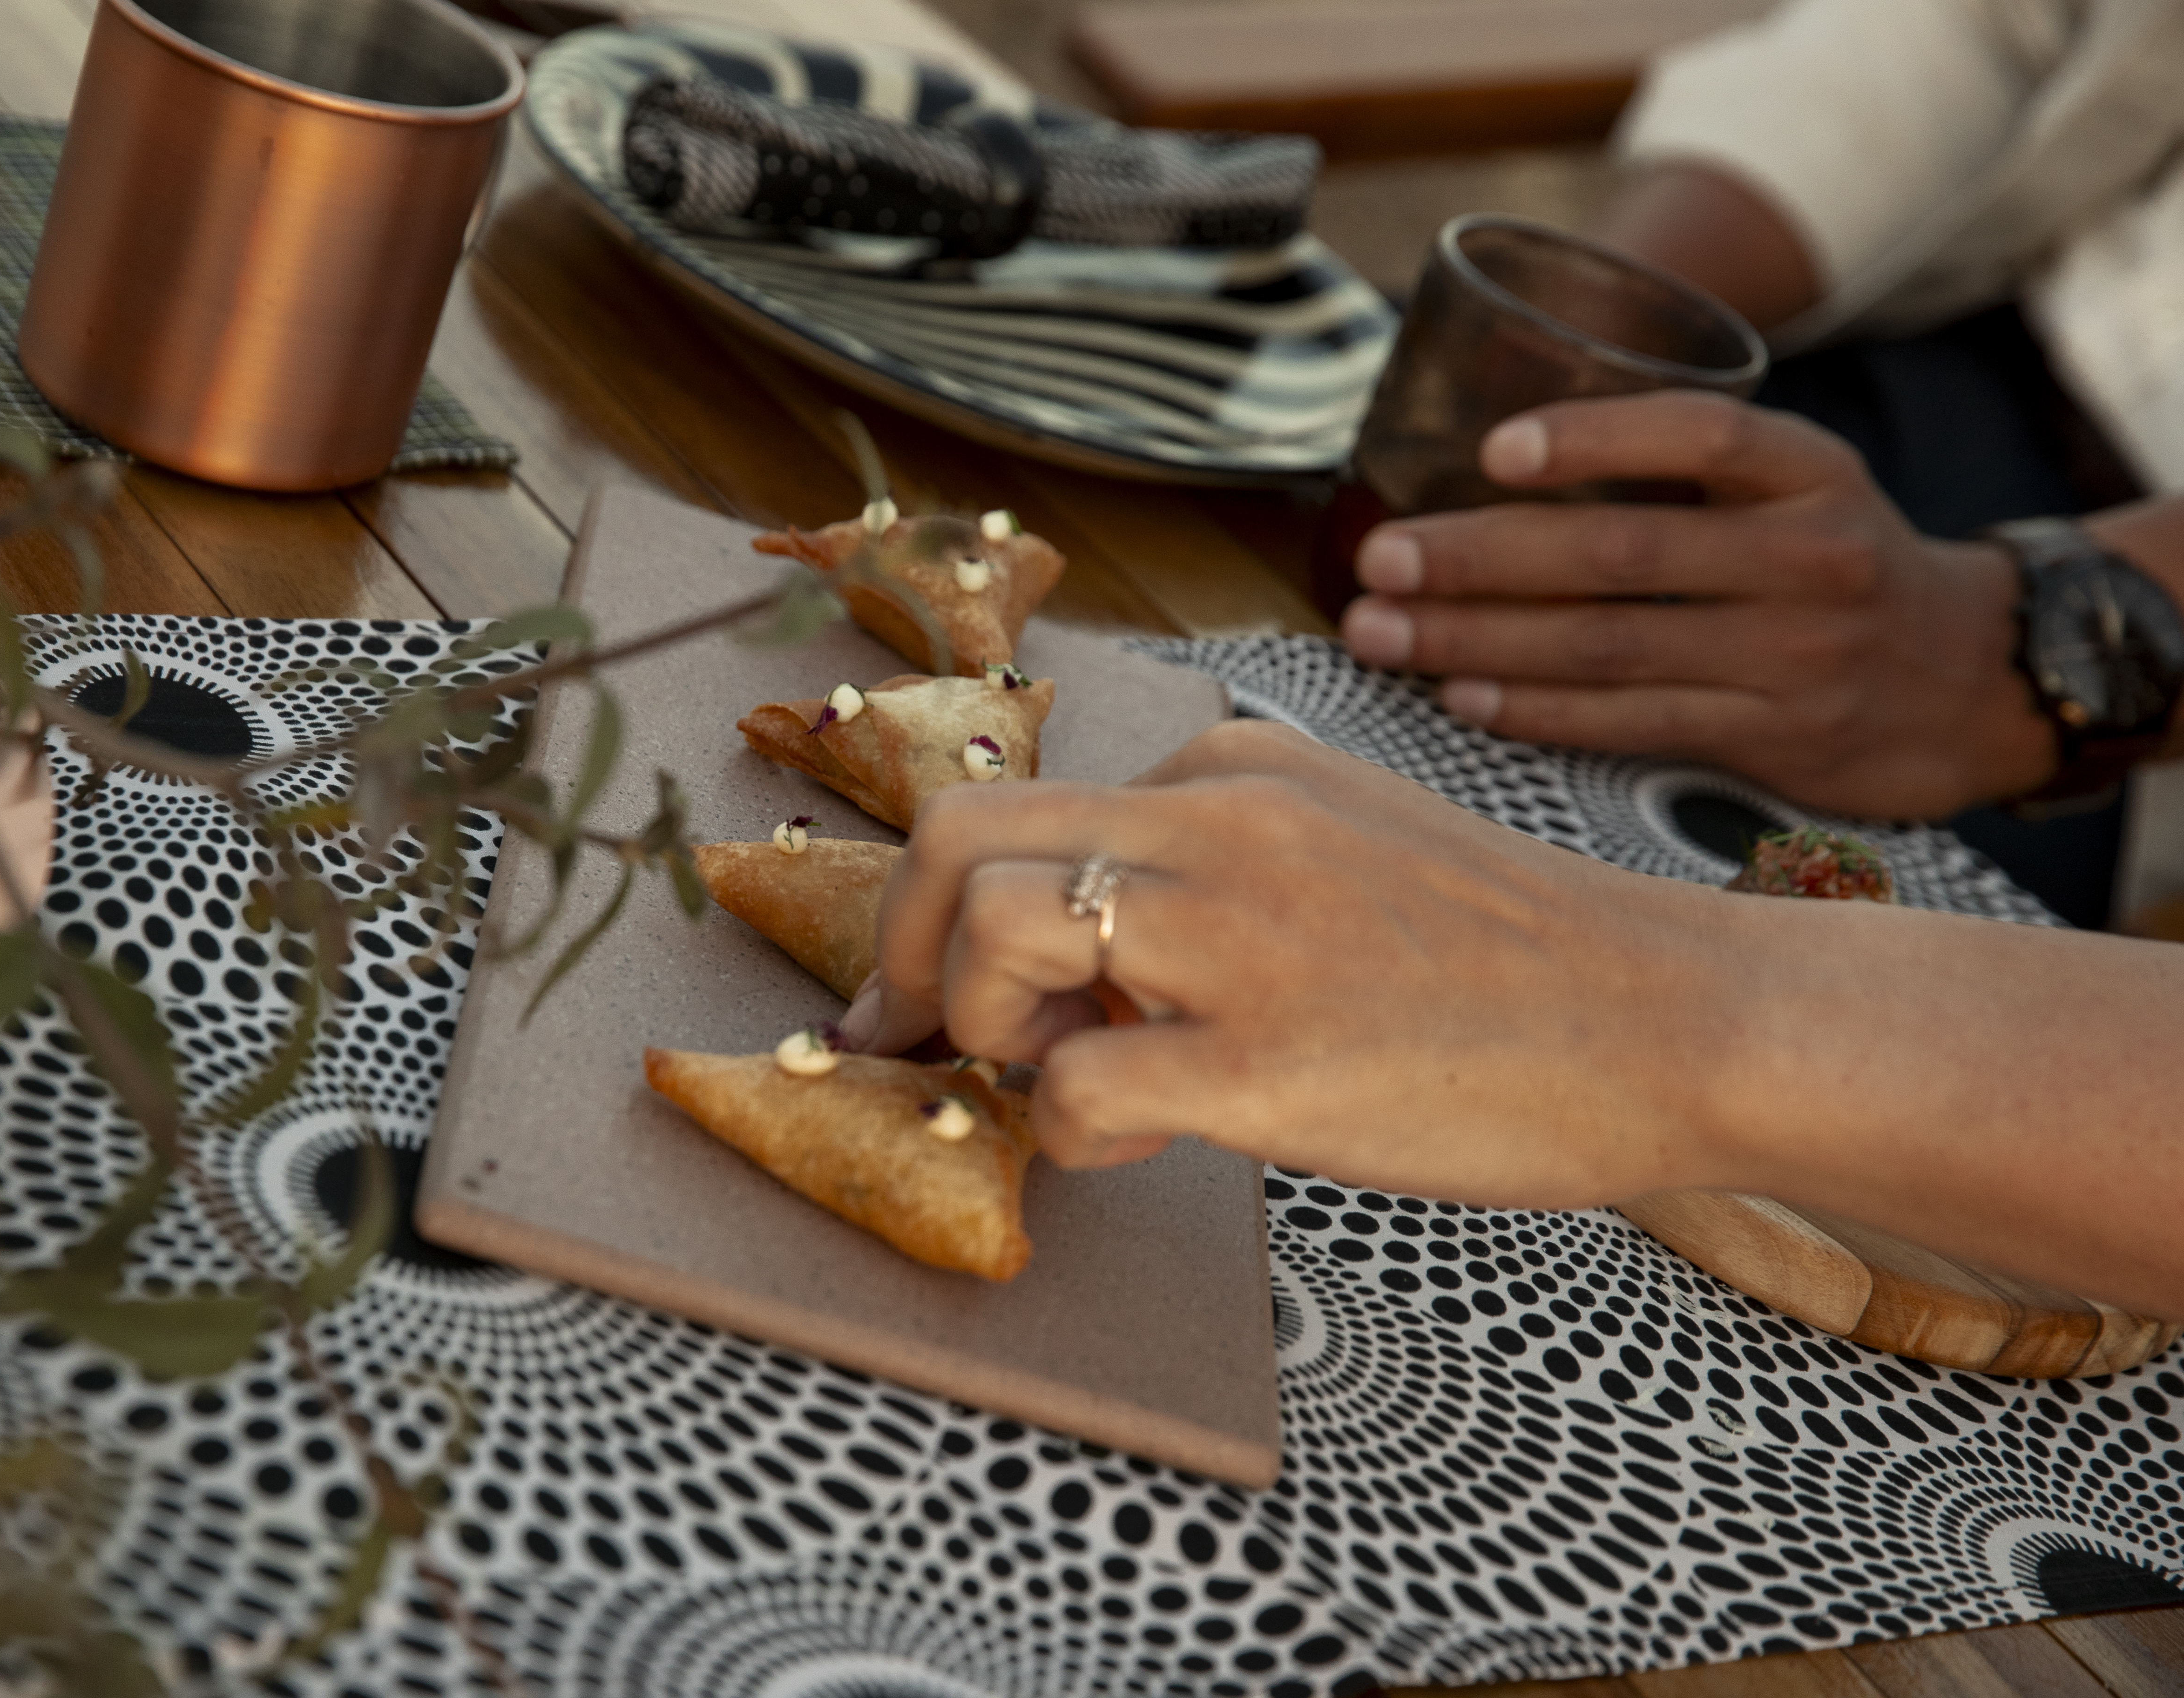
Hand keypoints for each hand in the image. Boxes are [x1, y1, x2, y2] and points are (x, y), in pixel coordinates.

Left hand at [848, 723, 1738, 1201]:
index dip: (961, 907)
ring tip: (1065, 1074)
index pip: (1027, 805)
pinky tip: (1141, 1139)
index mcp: (1235, 769)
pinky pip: (1073, 1088)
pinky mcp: (1269, 1060)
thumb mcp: (1347, 847)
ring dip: (980, 1025)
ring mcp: (1243, 938)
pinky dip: (1067, 1132)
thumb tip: (1082, 961)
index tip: (959, 988)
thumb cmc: (1513, 961)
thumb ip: (1213, 871)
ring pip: (990, 933)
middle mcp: (1220, 823)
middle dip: (897, 945)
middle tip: (912, 1033)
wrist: (1674, 1016)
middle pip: (955, 836)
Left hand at [1335, 392, 2056, 818]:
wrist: (1970, 680)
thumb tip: (1497, 458)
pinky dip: (1535, 708)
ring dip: (1477, 640)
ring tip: (1383, 631)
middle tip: (1380, 557)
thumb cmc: (1834, 563)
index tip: (1493, 451)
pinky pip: (1630, 721)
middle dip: (1480, 558)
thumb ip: (1685, 471)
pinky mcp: (1776, 738)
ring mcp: (1796, 655)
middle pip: (1620, 555)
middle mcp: (1810, 557)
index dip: (1594, 438)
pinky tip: (1461, 693)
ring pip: (1608, 647)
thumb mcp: (1798, 488)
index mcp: (1811, 472)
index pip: (1700, 435)